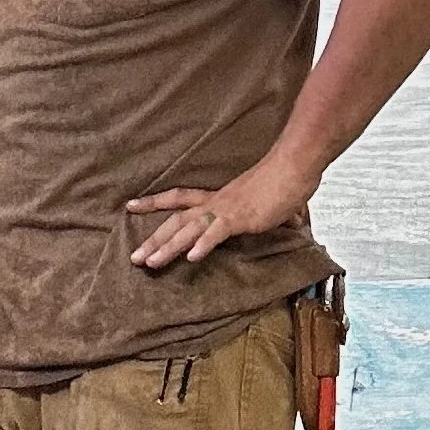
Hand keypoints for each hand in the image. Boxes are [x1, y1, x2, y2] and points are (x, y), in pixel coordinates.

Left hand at [127, 149, 313, 270]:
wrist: (293, 167)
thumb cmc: (285, 181)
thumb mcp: (274, 202)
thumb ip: (280, 213)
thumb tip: (298, 221)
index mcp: (218, 198)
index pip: (178, 197)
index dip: (154, 202)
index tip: (130, 206)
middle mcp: (215, 202)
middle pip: (175, 220)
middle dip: (153, 240)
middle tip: (134, 258)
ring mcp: (225, 209)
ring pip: (188, 230)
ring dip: (167, 248)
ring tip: (150, 263)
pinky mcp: (240, 217)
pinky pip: (216, 232)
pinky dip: (203, 245)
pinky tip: (190, 258)